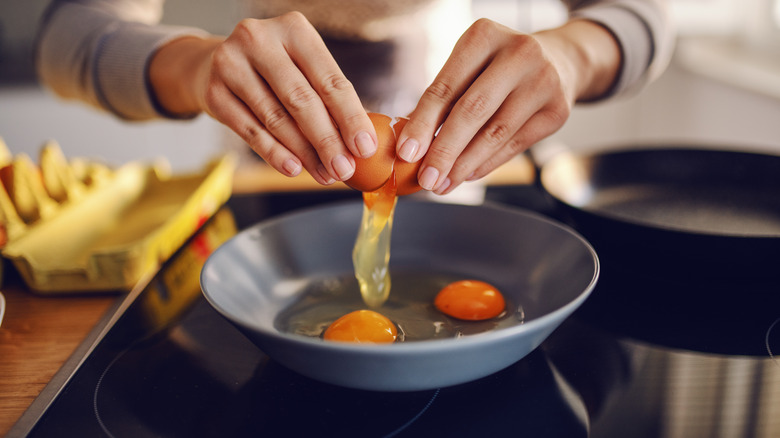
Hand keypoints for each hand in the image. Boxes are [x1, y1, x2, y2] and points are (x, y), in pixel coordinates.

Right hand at [150, 12, 377, 184]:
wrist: (213, 65)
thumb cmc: (274, 71)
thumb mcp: (303, 68)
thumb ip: (329, 98)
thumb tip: (360, 144)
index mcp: (294, 28)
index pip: (329, 79)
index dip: (350, 117)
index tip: (364, 148)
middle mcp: (259, 39)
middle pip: (302, 100)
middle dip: (327, 141)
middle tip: (344, 169)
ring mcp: (231, 64)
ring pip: (276, 119)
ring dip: (304, 153)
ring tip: (324, 174)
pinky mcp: (213, 92)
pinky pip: (250, 131)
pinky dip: (275, 154)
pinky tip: (294, 168)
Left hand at [395, 19, 620, 194]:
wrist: (559, 60)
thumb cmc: (499, 66)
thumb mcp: (470, 66)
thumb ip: (443, 99)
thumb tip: (411, 145)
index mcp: (484, 36)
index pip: (445, 87)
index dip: (422, 123)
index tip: (406, 153)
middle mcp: (519, 53)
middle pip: (472, 111)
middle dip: (444, 151)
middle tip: (426, 178)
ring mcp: (543, 81)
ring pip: (494, 133)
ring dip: (464, 165)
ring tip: (443, 184)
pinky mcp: (558, 110)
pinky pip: (514, 145)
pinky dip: (486, 164)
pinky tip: (467, 175)